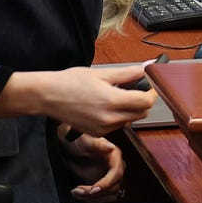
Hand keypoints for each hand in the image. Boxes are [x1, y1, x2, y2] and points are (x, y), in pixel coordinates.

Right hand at [27, 63, 154, 137]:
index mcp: (111, 101)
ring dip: (131, 109)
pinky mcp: (97, 133)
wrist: (48, 96)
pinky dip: (118, 116)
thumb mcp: (101, 73)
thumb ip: (127, 73)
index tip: (152, 84)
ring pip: (130, 120)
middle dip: (143, 100)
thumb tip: (146, 68)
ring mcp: (103, 129)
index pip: (145, 102)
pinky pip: (117, 125)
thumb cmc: (70, 82)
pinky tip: (106, 105)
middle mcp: (109, 118)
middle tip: (136, 87)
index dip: (153, 92)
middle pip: (142, 113)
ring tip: (117, 94)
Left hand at [62, 133, 125, 201]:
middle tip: (77, 190)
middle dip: (95, 192)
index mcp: (115, 156)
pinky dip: (91, 200)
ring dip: (93, 198)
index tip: (93, 189)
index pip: (116, 174)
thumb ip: (98, 144)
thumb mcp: (86, 141)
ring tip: (76, 193)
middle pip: (113, 188)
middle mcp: (116, 168)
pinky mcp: (103, 186)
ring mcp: (110, 178)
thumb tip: (111, 147)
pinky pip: (103, 198)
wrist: (72, 147)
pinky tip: (79, 194)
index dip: (106, 183)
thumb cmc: (79, 141)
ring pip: (109, 196)